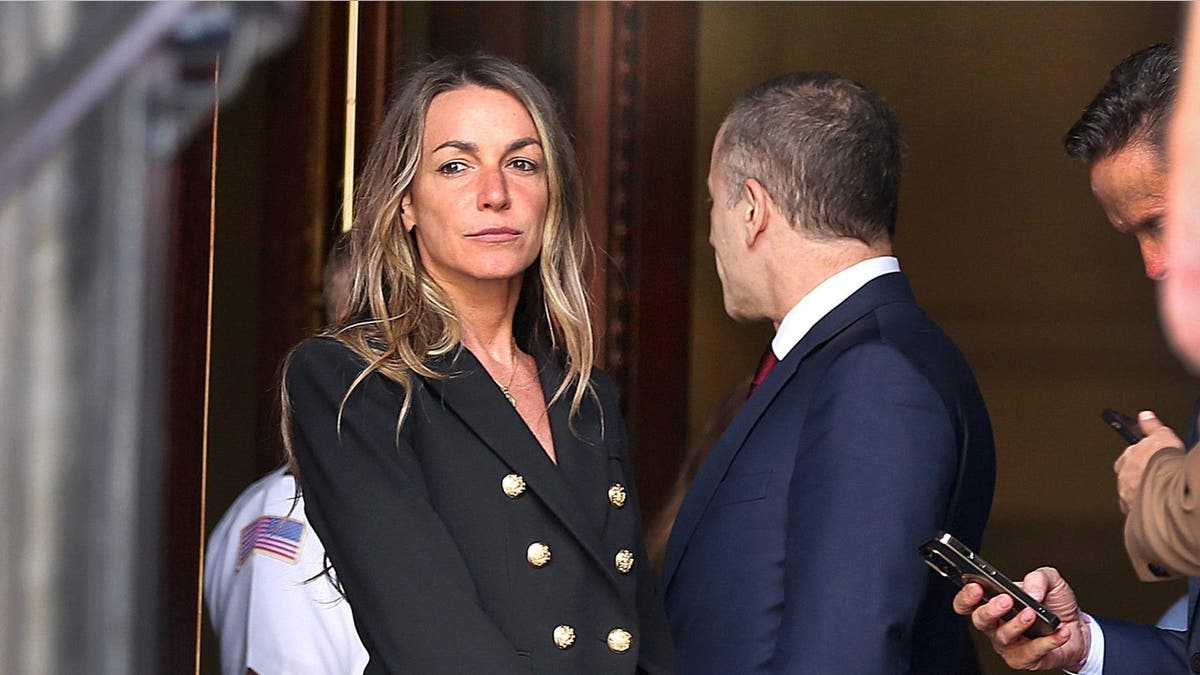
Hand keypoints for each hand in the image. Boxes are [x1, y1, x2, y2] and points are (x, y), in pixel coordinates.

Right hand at [952, 566, 1087, 670]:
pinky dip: (1047, 641)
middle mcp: (996, 625)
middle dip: (991, 610)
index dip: (966, 597)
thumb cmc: (1055, 604)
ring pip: (1003, 637)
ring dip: (1017, 624)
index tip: (976, 587)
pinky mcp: (1026, 659)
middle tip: (1006, 600)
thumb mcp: (1049, 580)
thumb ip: (1038, 578)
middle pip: (980, 620)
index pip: (967, 603)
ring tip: (1032, 613)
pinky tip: (1059, 631)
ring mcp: (1009, 644)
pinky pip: (1032, 652)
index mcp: (993, 603)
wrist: (1078, 628)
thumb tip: (1030, 593)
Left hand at [1114, 411, 1182, 513]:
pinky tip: (1154, 508)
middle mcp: (1123, 477)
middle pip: (1128, 477)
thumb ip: (1151, 426)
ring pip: (1131, 494)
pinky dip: (1143, 509)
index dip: (1140, 460)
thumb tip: (1144, 415)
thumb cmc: (1164, 462)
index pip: (1128, 458)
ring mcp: (1126, 495)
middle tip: (1154, 479)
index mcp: (1127, 458)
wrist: (1167, 488)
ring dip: (1140, 494)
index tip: (1147, 462)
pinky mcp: (1132, 511)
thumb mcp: (1162, 436)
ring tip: (1157, 495)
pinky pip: (1135, 510)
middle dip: (1138, 478)